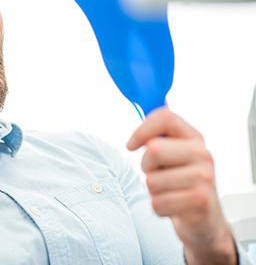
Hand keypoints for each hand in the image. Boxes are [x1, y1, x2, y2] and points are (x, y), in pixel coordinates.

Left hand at [127, 107, 236, 264]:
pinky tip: (173, 206)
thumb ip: (156, 138)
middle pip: (154, 149)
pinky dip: (159, 207)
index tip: (131, 145)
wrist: (205, 220)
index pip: (166, 117)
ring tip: (169, 191)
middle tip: (158, 174)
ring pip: (153, 180)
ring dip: (153, 190)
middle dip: (146, 166)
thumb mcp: (171, 156)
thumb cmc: (180, 183)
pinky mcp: (200, 201)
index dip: (142, 129)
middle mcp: (202, 154)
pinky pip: (158, 203)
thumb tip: (136, 122)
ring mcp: (204, 178)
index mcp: (193, 138)